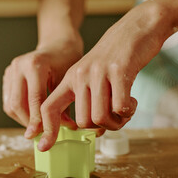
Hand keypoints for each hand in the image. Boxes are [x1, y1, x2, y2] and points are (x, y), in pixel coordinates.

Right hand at [3, 38, 82, 137]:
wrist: (57, 44)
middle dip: (28, 123)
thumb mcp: (67, 81)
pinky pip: (9, 101)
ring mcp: (11, 70)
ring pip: (10, 105)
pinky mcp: (7, 76)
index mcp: (35, 65)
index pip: (34, 100)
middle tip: (42, 133)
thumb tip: (65, 128)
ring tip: (38, 126)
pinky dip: (19, 113)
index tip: (44, 136)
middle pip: (17, 105)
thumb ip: (64, 104)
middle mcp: (18, 66)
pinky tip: (31, 116)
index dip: (38, 121)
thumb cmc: (66, 60)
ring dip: (22, 120)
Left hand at [37, 2, 172, 150]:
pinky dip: (128, 111)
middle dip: (101, 127)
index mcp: (70, 79)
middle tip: (115, 118)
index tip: (43, 147)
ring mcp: (97, 73)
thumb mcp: (93, 78)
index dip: (46, 130)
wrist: (134, 30)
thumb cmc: (114, 60)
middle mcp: (80, 76)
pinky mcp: (118, 71)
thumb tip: (95, 132)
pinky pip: (120, 108)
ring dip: (117, 121)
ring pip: (100, 118)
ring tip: (125, 109)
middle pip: (83, 122)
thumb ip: (89, 102)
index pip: (48, 107)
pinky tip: (133, 101)